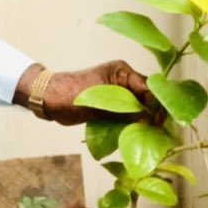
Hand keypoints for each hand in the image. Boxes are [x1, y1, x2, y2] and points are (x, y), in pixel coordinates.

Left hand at [17, 60, 155, 125]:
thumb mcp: (99, 104)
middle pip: (148, 96)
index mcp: (122, 72)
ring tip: (151, 136)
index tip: (159, 123)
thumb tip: (147, 121)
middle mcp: (123, 80)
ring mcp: (118, 92)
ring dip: (145, 120)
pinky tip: (138, 135)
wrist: (48, 99)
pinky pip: (129, 113)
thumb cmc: (69, 95)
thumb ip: (124, 111)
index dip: (157, 105)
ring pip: (140, 106)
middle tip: (158, 132)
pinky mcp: (112, 104)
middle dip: (154, 113)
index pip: (149, 87)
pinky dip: (134, 123)